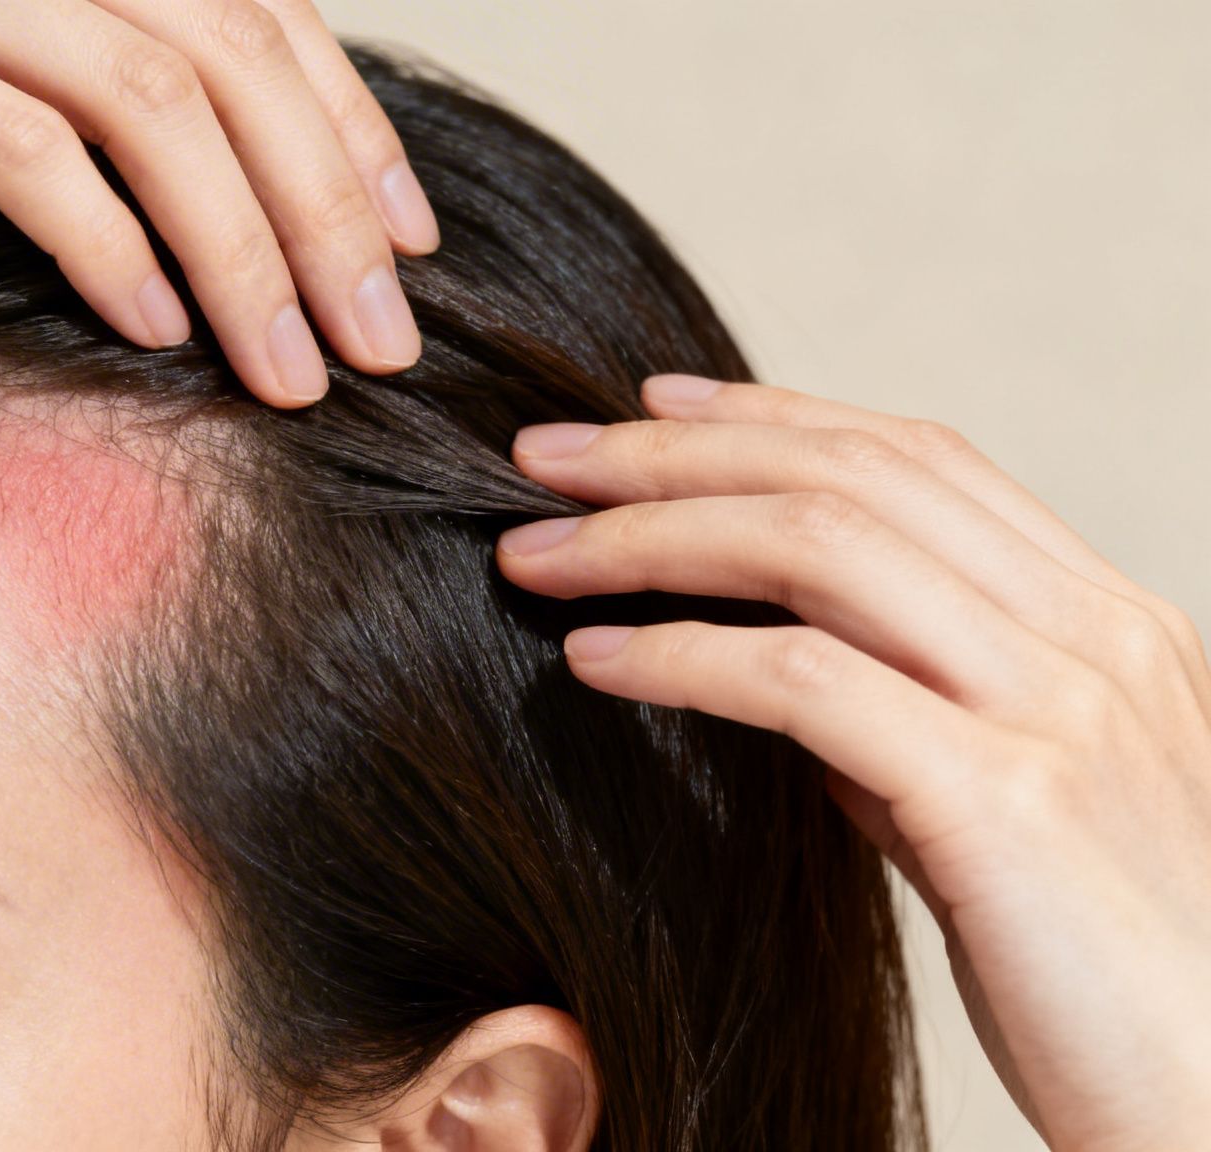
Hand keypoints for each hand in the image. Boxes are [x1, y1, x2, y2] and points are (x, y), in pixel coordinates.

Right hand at [0, 0, 435, 405]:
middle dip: (326, 211)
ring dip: (242, 247)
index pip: (254, 11)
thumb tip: (200, 202)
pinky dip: (106, 238)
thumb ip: (55, 80)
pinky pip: (13, 141)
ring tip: (293, 370)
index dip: (351, 127)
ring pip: (147, 100)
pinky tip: (158, 329)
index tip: (403, 249)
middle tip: (384, 342)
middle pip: (229, 56)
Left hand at [496, 375, 1210, 1149]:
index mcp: (1106, 621)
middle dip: (675, 454)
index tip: (646, 407)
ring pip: (822, 545)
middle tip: (540, 457)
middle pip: (853, 475)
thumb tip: (777, 663)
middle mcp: (1094, 635)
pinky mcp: (1005, 798)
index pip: (920, 458)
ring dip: (652, 535)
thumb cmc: (1102, 977)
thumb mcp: (1009, 810)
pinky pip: (807, 683)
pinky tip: (595, 658)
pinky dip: (682, 654)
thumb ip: (910, 721)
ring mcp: (1058, 707)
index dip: (771, 415)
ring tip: (537, 554)